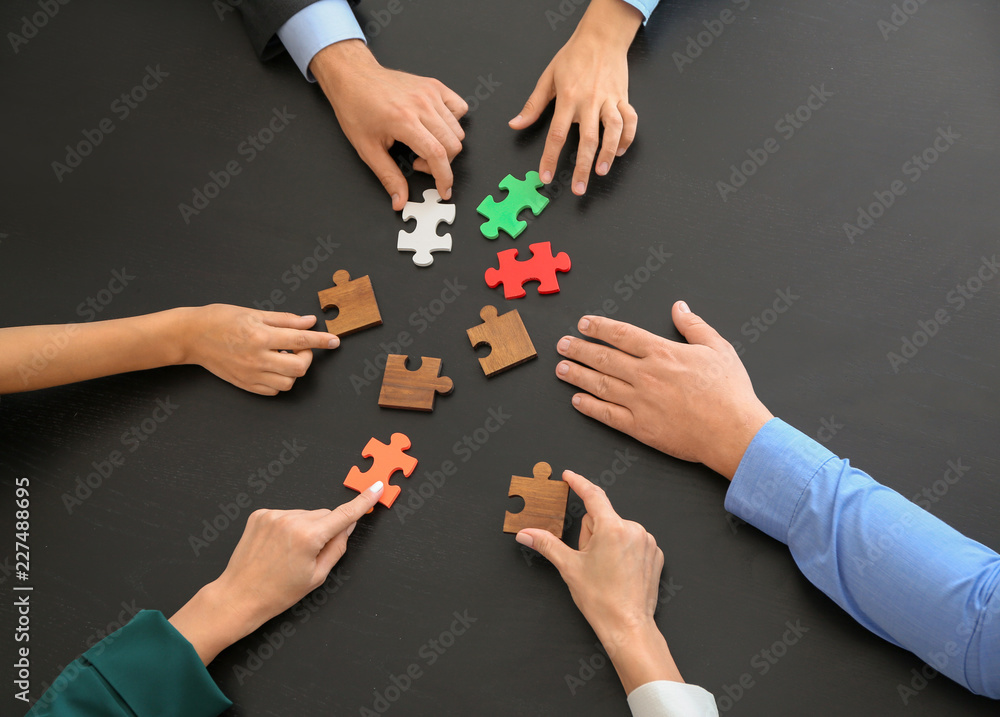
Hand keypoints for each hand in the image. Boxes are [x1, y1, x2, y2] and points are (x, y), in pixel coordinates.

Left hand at [169, 482, 384, 663]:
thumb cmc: (278, 592)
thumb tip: (348, 525)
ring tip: (289, 553)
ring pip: (305, 515)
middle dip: (325, 529)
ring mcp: (273, 515)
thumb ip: (338, 546)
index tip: (377, 487)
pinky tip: (278, 546)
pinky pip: (287, 514)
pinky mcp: (261, 514)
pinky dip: (289, 526)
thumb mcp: (317, 576)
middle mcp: (291, 520)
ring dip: (305, 528)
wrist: (240, 596)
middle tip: (311, 554)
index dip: (364, 501)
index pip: (344, 514)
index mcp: (308, 537)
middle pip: (324, 515)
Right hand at [180, 305, 338, 395]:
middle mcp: (257, 358)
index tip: (334, 341)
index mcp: (260, 336)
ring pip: (288, 383)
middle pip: (299, 367)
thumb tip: (309, 321)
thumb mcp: (254, 313)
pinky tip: (275, 367)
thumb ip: (285, 319)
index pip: (300, 339)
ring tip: (285, 356)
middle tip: (299, 346)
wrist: (191, 336)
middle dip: (307, 356)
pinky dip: (280, 381)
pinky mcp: (245, 385)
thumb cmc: (219, 319)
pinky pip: (273, 391)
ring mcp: (251, 375)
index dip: (321, 340)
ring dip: (294, 371)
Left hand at [311, 40, 467, 210]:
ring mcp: (430, 93)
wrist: (353, 77)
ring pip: (458, 130)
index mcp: (404, 121)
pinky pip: (460, 108)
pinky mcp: (434, 86)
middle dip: (442, 163)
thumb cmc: (356, 108)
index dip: (444, 178)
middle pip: (453, 144)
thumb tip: (400, 200)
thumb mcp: (368, 149)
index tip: (444, 190)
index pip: (438, 155)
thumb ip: (388, 177)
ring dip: (446, 145)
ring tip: (423, 144)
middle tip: (420, 162)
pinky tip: (435, 126)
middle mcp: (421, 105)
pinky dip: (453, 122)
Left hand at [509, 0, 641, 194]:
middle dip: (582, 167)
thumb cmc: (573, 56)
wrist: (601, 36)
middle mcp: (590, 101)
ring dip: (609, 153)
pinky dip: (628, 138)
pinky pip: (630, 120)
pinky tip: (620, 151)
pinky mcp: (623, 98)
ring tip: (602, 171)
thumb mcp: (547, 77)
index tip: (546, 176)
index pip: (557, 134)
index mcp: (568, 98)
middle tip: (578, 188)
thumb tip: (516, 124)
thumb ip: (533, 104)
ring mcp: (609, 100)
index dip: (550, 158)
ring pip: (613, 130)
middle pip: (587, 139)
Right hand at [516, 471, 681, 691]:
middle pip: (602, 518)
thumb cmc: (602, 600)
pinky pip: (633, 541)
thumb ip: (546, 543)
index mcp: (612, 528)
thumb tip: (525, 533)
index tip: (569, 475)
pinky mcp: (655, 554)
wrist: (628, 627)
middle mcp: (633, 529)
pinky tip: (619, 571)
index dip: (578, 483)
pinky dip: (623, 551)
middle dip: (591, 534)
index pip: (593, 495)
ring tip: (605, 569)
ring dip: (607, 542)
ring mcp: (647, 541)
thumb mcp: (569, 567)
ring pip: (617, 530)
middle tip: (588, 560)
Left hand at [555, 302, 773, 478]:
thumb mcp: (718, 348)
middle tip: (562, 345)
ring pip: (600, 384)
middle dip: (579, 350)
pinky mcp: (640, 428)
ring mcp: (640, 402)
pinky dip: (590, 407)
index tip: (583, 324)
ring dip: (577, 375)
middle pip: (604, 358)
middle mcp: (646, 375)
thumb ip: (694, 326)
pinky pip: (607, 415)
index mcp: (662, 353)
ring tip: (561, 369)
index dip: (599, 328)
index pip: (621, 335)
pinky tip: (577, 401)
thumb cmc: (729, 392)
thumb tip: (679, 308)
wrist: (733, 432)